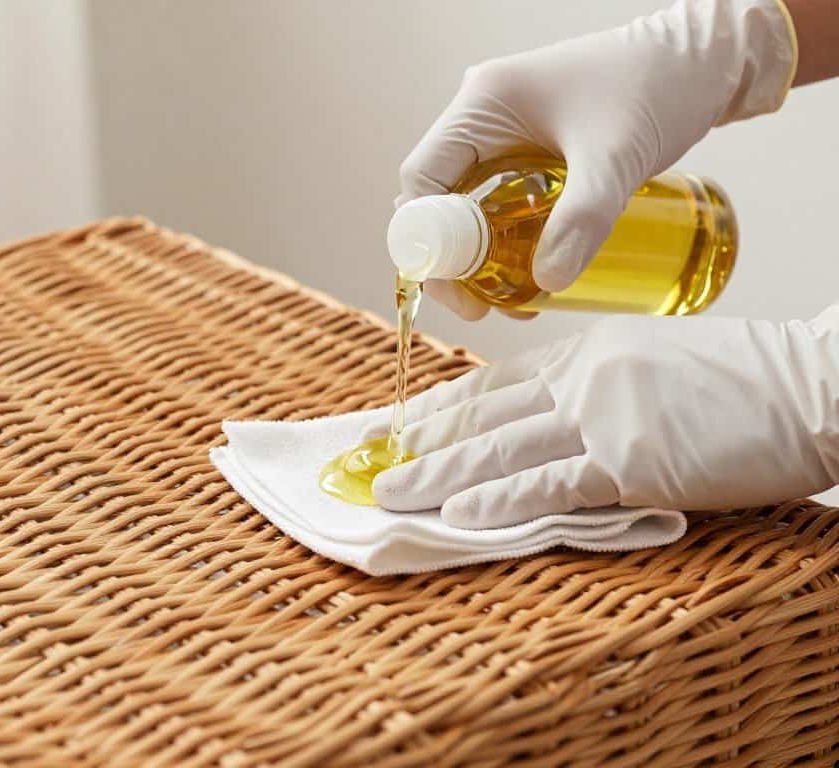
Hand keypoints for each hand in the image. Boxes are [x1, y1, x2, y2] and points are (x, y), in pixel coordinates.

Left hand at [366, 308, 838, 526]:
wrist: (813, 380)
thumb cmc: (746, 379)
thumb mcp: (655, 364)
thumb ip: (598, 387)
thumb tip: (554, 420)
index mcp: (586, 352)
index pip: (493, 385)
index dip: (440, 409)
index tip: (399, 427)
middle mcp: (581, 378)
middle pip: (482, 414)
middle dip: (420, 441)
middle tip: (366, 461)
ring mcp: (604, 417)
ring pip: (500, 448)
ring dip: (438, 473)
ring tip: (389, 494)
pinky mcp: (633, 461)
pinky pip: (551, 484)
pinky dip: (501, 500)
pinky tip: (460, 514)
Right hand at [398, 0, 795, 319]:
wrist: (704, 60)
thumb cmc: (660, 86)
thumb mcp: (618, 158)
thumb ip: (583, 219)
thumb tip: (548, 282)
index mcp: (484, 103)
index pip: (423, 180)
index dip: (428, 242)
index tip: (463, 290)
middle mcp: (483, 114)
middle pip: (437, 198)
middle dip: (454, 258)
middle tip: (484, 306)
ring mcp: (503, 129)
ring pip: (465, 203)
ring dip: (478, 255)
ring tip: (515, 298)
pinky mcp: (527, 144)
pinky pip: (495, 198)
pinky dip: (503, 239)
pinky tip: (533, 269)